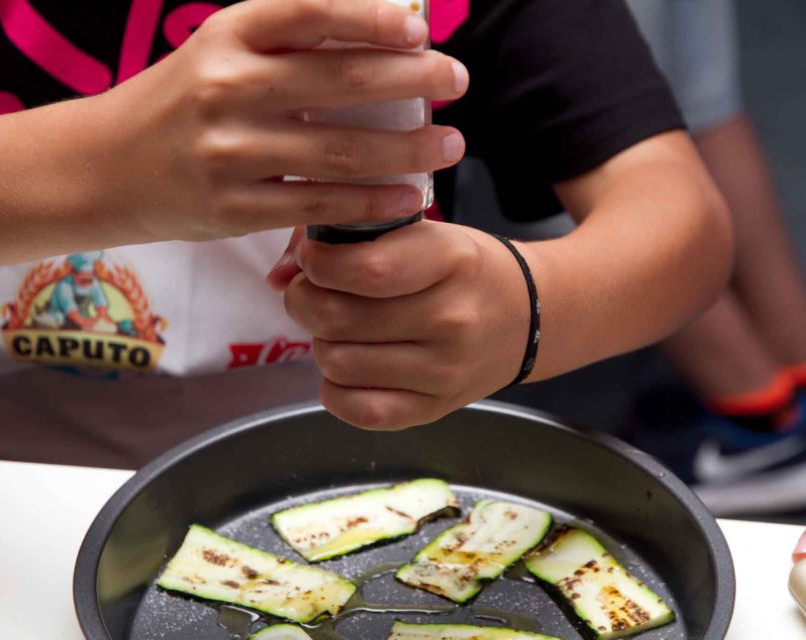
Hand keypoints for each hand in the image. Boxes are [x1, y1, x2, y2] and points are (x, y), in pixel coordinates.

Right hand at [88, 0, 467, 243]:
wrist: (107, 165)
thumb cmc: (186, 100)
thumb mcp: (224, 50)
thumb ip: (291, 41)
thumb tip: (387, 31)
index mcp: (228, 34)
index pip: (311, 13)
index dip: (372, 18)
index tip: (422, 29)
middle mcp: (227, 87)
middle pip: (340, 82)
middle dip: (413, 80)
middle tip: (457, 81)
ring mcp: (229, 152)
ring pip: (339, 152)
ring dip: (408, 150)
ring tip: (451, 146)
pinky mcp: (233, 209)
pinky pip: (318, 205)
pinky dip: (372, 203)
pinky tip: (409, 197)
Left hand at [267, 221, 534, 429]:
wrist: (525, 315)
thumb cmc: (462, 267)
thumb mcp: (422, 232)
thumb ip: (347, 239)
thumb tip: (280, 275)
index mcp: (452, 261)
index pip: (364, 270)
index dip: (317, 264)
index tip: (313, 258)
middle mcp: (453, 318)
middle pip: (339, 319)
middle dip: (306, 302)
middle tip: (313, 293)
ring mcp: (446, 371)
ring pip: (339, 364)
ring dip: (322, 343)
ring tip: (339, 329)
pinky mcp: (436, 409)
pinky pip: (360, 411)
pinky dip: (336, 390)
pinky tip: (349, 367)